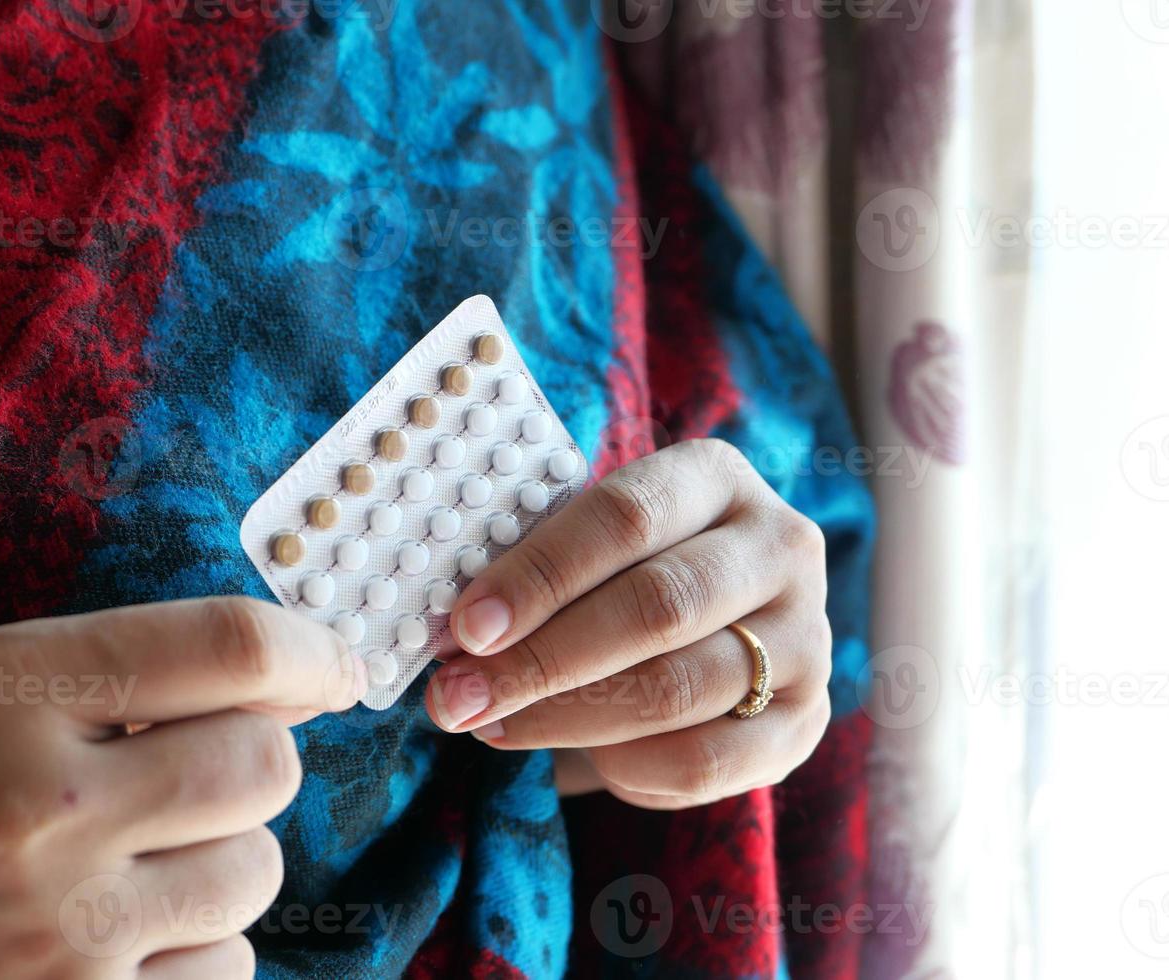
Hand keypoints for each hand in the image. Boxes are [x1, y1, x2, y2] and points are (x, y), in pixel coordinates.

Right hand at [0, 598, 365, 978]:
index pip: (228, 645)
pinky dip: (195, 951)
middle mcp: (39, 811)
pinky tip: (118, 943)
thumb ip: (134, 668)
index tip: (337, 667)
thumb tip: (308, 674)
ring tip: (129, 867)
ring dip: (220, 862)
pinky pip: (230, 967)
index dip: (311, 648)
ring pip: (258, 871)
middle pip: (265, 763)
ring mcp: (65, 935)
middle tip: (187, 777)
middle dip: (250, 762)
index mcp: (9, 695)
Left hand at [425, 439, 831, 809]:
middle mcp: (781, 546)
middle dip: (541, 660)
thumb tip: (455, 638)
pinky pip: (708, 761)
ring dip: (566, 719)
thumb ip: (536, 574)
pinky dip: (627, 768)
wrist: (708, 635)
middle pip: (656, 607)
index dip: (539, 575)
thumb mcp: (588, 548)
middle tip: (459, 697)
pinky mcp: (807, 720)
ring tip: (494, 726)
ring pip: (676, 689)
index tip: (467, 627)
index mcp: (716, 476)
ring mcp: (807, 636)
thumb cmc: (620, 576)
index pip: (625, 517)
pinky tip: (577, 757)